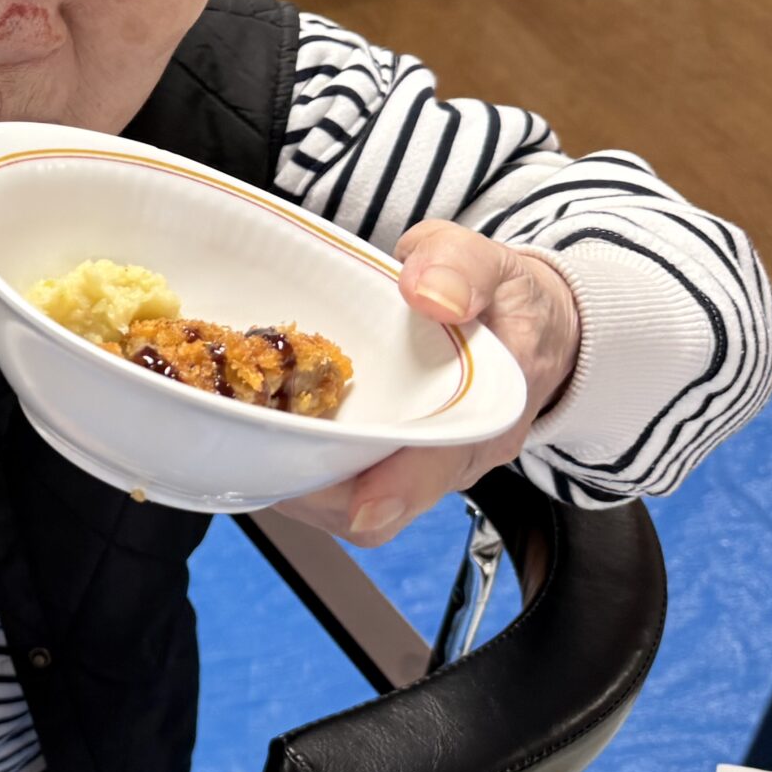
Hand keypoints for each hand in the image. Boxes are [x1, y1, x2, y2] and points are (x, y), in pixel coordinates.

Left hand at [273, 221, 580, 547]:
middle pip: (384, 507)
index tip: (354, 499)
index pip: (440, 466)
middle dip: (318, 493)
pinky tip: (268, 436)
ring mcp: (422, 468)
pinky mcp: (392, 465)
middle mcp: (455, 456)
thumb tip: (427, 294)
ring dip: (303, 484)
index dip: (395, 489)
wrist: (520, 322)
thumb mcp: (485, 261)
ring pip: (356, 509)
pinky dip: (305, 470)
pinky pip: (347, 488)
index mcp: (490, 412)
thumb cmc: (498, 295)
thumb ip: (458, 268)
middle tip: (258, 453)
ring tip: (251, 442)